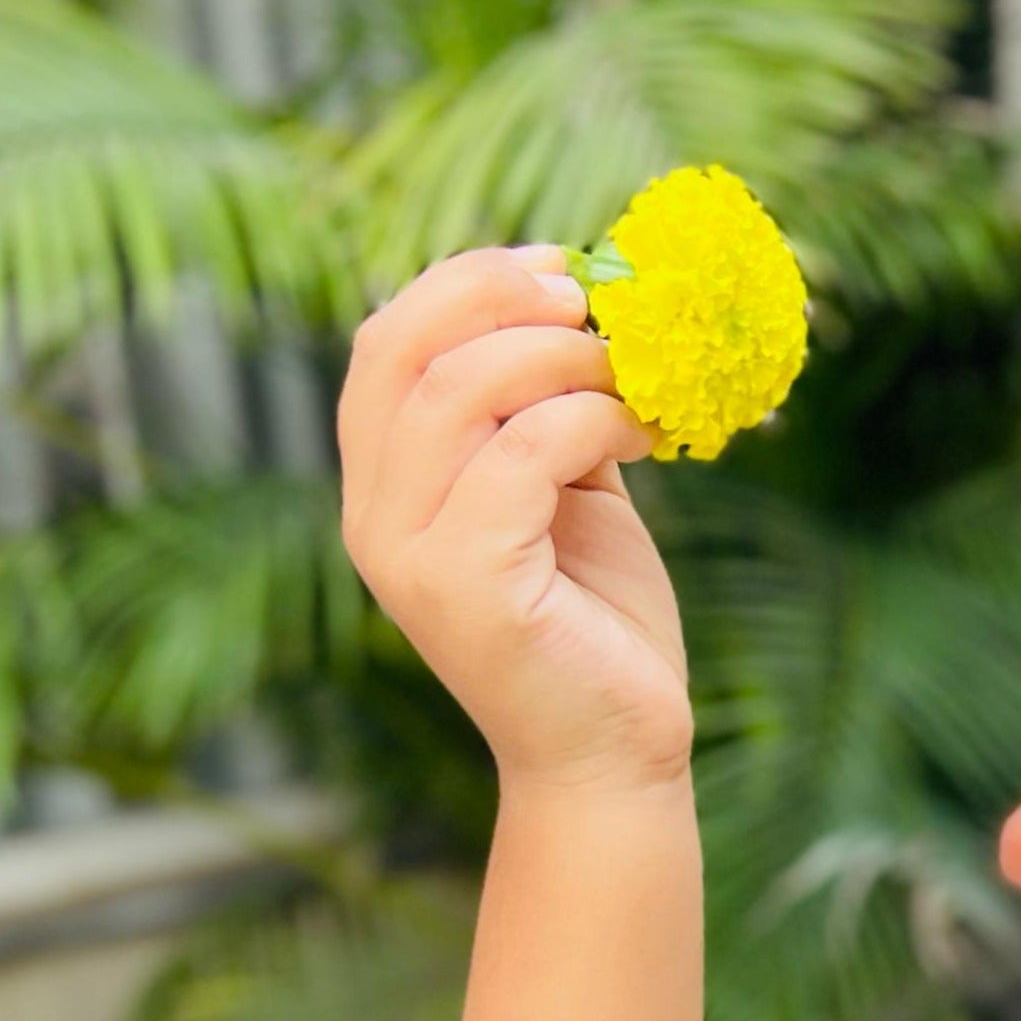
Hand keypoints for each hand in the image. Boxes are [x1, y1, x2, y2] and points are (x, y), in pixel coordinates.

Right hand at [338, 245, 690, 793]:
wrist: (618, 754)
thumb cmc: (597, 625)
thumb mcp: (565, 494)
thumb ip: (544, 412)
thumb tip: (578, 303)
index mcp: (385, 490)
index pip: (383, 344)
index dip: (466, 282)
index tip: (560, 266)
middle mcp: (376, 520)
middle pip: (405, 349)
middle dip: (505, 298)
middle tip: (598, 303)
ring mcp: (412, 556)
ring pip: (460, 392)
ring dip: (562, 359)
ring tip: (635, 380)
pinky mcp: (468, 588)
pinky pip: (523, 455)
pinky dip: (592, 420)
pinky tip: (644, 436)